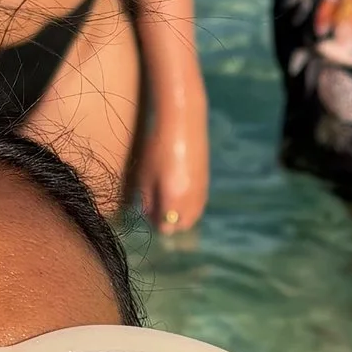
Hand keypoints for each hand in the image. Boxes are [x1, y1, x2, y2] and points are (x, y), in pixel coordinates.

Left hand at [130, 91, 207, 233]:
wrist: (183, 124)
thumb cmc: (157, 148)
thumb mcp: (145, 174)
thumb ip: (146, 200)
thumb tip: (149, 214)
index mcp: (173, 199)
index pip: (165, 227)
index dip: (154, 222)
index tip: (147, 212)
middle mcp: (190, 200)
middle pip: (181, 225)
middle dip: (169, 222)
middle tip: (156, 208)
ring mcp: (201, 191)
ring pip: (193, 216)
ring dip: (180, 214)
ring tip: (167, 199)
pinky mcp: (206, 182)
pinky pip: (199, 204)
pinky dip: (189, 204)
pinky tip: (178, 189)